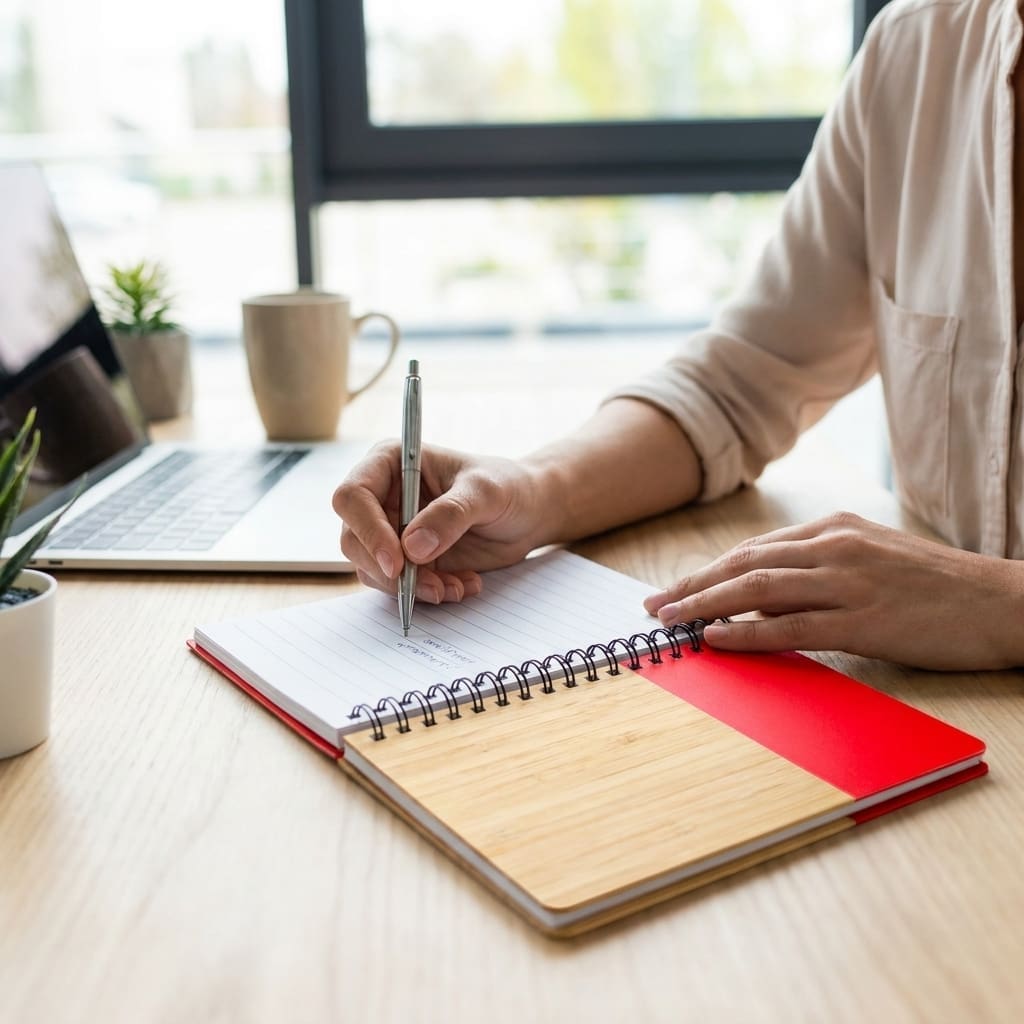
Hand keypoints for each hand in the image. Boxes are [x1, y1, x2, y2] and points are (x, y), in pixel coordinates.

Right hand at [333, 441, 550, 602]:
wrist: (527, 513)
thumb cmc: (507, 486)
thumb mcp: (486, 492)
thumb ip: (451, 514)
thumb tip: (412, 547)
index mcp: (391, 463)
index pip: (353, 496)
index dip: (367, 530)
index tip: (397, 561)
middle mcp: (382, 497)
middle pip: (354, 539)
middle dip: (390, 571)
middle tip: (431, 586)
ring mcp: (391, 531)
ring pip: (373, 570)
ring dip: (411, 588)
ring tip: (456, 586)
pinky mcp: (407, 560)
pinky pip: (399, 586)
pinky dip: (428, 594)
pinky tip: (462, 585)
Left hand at [643, 511, 1023, 669]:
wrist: (1003, 602)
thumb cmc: (936, 585)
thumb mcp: (872, 555)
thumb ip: (821, 564)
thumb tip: (766, 586)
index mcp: (833, 529)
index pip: (753, 550)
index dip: (706, 570)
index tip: (673, 588)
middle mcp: (834, 547)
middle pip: (744, 564)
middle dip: (692, 585)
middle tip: (653, 606)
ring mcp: (848, 582)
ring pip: (757, 589)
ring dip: (705, 605)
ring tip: (669, 622)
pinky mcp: (863, 620)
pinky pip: (790, 626)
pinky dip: (746, 631)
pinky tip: (716, 638)